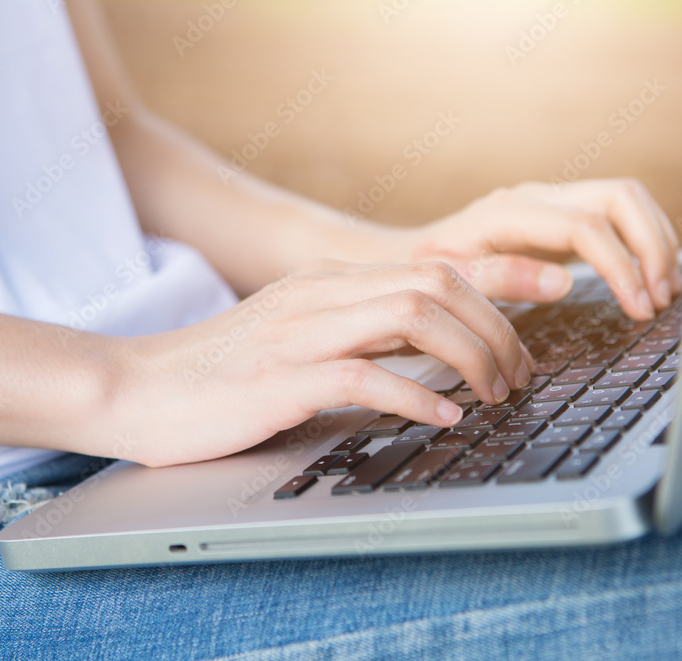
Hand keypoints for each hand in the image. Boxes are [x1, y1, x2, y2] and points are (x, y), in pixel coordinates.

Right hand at [107, 260, 533, 466]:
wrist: (133, 389)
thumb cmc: (217, 375)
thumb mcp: (296, 339)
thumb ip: (357, 336)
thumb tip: (428, 357)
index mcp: (329, 282)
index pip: (434, 265)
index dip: (500, 281)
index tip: (548, 302)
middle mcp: (321, 294)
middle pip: (437, 284)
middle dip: (497, 327)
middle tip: (520, 374)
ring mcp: (299, 333)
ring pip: (412, 317)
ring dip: (469, 355)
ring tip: (493, 394)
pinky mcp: (279, 378)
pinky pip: (364, 376)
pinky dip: (415, 394)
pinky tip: (442, 416)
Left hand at [396, 179, 681, 319]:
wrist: (413, 255)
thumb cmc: (427, 272)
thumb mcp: (451, 281)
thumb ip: (501, 280)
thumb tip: (563, 281)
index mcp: (510, 213)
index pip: (587, 226)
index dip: (621, 266)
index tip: (639, 307)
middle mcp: (537, 197)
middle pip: (620, 197)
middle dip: (651, 246)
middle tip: (661, 299)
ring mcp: (552, 201)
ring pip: (627, 199)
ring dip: (656, 242)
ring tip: (664, 293)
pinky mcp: (562, 215)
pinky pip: (618, 214)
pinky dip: (643, 241)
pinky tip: (649, 278)